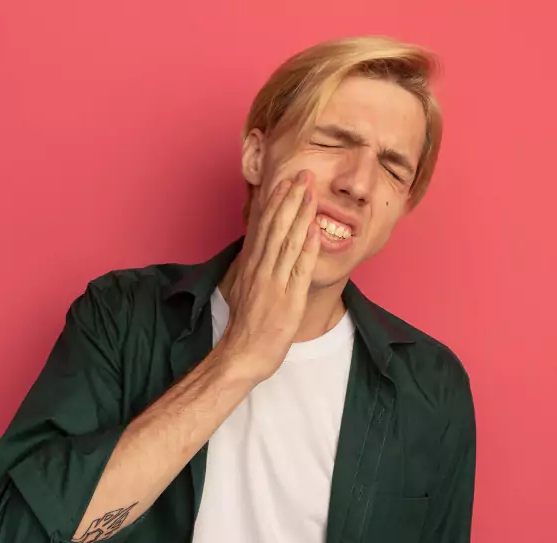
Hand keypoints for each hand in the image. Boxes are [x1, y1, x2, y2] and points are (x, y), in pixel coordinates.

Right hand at [217, 170, 321, 382]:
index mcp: (251, 266)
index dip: (275, 202)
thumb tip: (256, 249)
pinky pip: (298, 269)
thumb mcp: (243, 288)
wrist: (242, 354)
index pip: (263, 227)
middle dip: (290, 198)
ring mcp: (274, 283)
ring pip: (287, 242)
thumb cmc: (246, 325)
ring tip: (310, 191)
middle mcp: (261, 270)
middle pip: (275, 227)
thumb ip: (252, 267)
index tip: (285, 181)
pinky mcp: (288, 299)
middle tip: (302, 174)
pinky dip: (306, 248)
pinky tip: (314, 230)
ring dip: (300, 214)